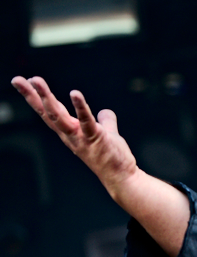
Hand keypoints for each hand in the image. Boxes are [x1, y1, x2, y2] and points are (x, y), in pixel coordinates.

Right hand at [11, 76, 137, 195]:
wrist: (121, 176)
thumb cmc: (111, 156)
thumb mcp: (106, 135)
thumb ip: (105, 122)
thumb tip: (105, 112)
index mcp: (70, 131)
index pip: (48, 112)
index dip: (35, 98)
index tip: (22, 82)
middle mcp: (70, 134)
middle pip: (46, 112)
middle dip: (32, 95)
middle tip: (17, 80)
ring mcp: (80, 137)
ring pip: (58, 116)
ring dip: (47, 98)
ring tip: (36, 81)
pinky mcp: (95, 138)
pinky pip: (85, 121)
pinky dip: (80, 107)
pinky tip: (75, 93)